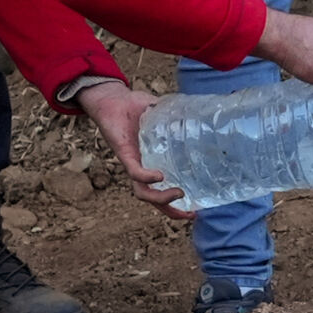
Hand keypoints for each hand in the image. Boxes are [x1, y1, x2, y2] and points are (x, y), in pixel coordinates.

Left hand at [74, 81, 186, 220]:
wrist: (110, 98)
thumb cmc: (134, 106)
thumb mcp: (161, 112)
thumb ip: (178, 115)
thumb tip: (201, 111)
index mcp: (151, 161)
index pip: (162, 189)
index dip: (176, 203)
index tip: (195, 208)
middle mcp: (141, 167)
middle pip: (153, 199)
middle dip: (171, 211)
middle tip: (190, 214)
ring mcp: (132, 162)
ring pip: (143, 192)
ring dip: (160, 199)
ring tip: (179, 194)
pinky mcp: (123, 155)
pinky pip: (135, 172)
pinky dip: (147, 177)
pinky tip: (160, 177)